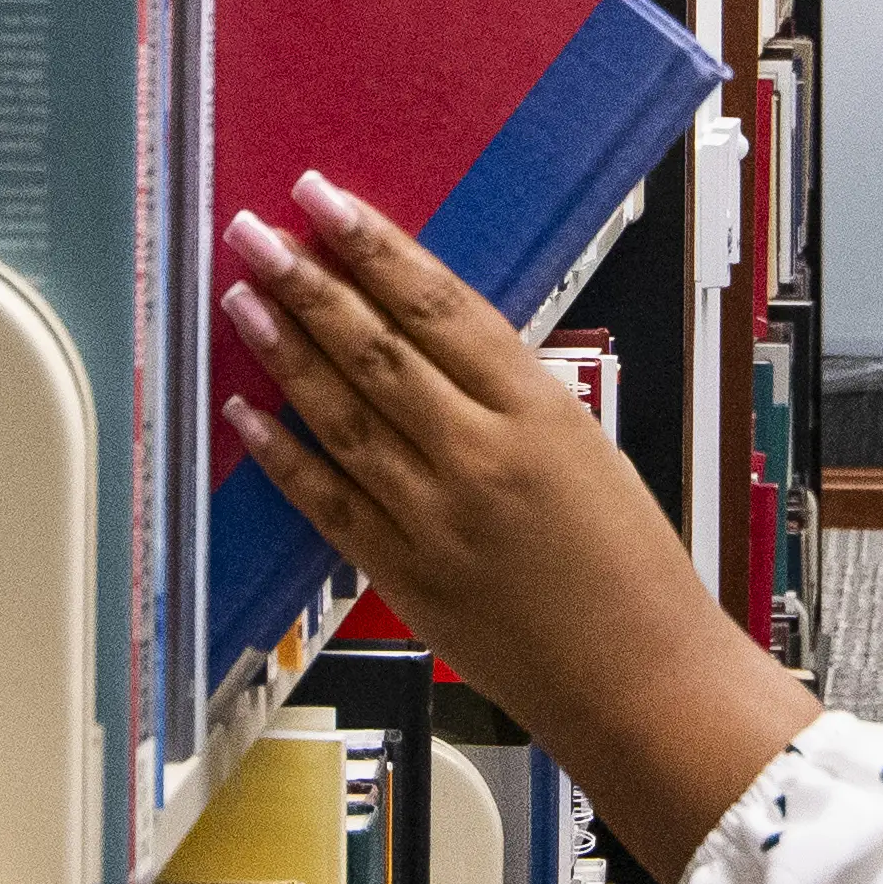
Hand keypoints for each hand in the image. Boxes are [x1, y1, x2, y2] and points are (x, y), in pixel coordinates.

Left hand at [218, 171, 817, 883]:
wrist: (643, 683)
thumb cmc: (632, 565)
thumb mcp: (586, 445)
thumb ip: (506, 393)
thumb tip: (424, 337)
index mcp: (537, 409)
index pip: (436, 306)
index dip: (373, 247)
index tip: (322, 200)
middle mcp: (478, 454)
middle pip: (374, 349)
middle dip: (307, 282)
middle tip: (251, 231)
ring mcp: (431, 516)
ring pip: (339, 414)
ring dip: (282, 351)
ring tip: (240, 296)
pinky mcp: (401, 573)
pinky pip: (325, 501)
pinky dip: (281, 453)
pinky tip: (245, 409)